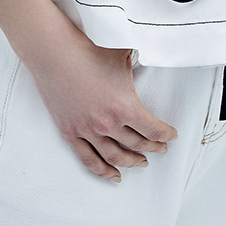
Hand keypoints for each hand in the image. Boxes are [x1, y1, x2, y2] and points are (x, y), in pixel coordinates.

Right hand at [0, 0, 177, 181]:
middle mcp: (108, 124)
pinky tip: (113, 175)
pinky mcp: (69, 131)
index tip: (170, 136)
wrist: (54, 52)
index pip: (154, 130)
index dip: (166, 135)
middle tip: (160, 148)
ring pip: (114, 156)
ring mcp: (87, 130)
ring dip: (130, 162)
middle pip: (137, 144)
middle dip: (153, 148)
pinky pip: (88, 159)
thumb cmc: (89, 50)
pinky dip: (102, 170)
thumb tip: (156, 58)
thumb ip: (142, 64)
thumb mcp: (125, 56)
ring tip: (141, 162)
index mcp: (126, 107)